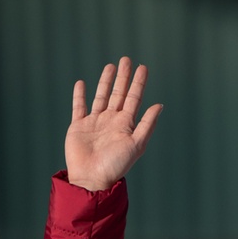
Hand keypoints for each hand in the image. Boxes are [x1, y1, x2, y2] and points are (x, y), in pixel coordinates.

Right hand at [65, 57, 162, 190]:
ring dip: (105, 81)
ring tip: (110, 66)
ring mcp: (95, 122)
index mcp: (126, 124)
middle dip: (123, 77)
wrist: (92, 178)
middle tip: (126, 60)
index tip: (143, 67)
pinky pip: (79, 107)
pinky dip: (80, 95)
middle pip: (119, 93)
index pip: (134, 98)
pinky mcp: (78, 126)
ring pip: (101, 96)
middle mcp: (112, 121)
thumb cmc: (116, 165)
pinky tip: (81, 83)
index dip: (139, 83)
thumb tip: (159, 105)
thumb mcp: (137, 144)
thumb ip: (147, 124)